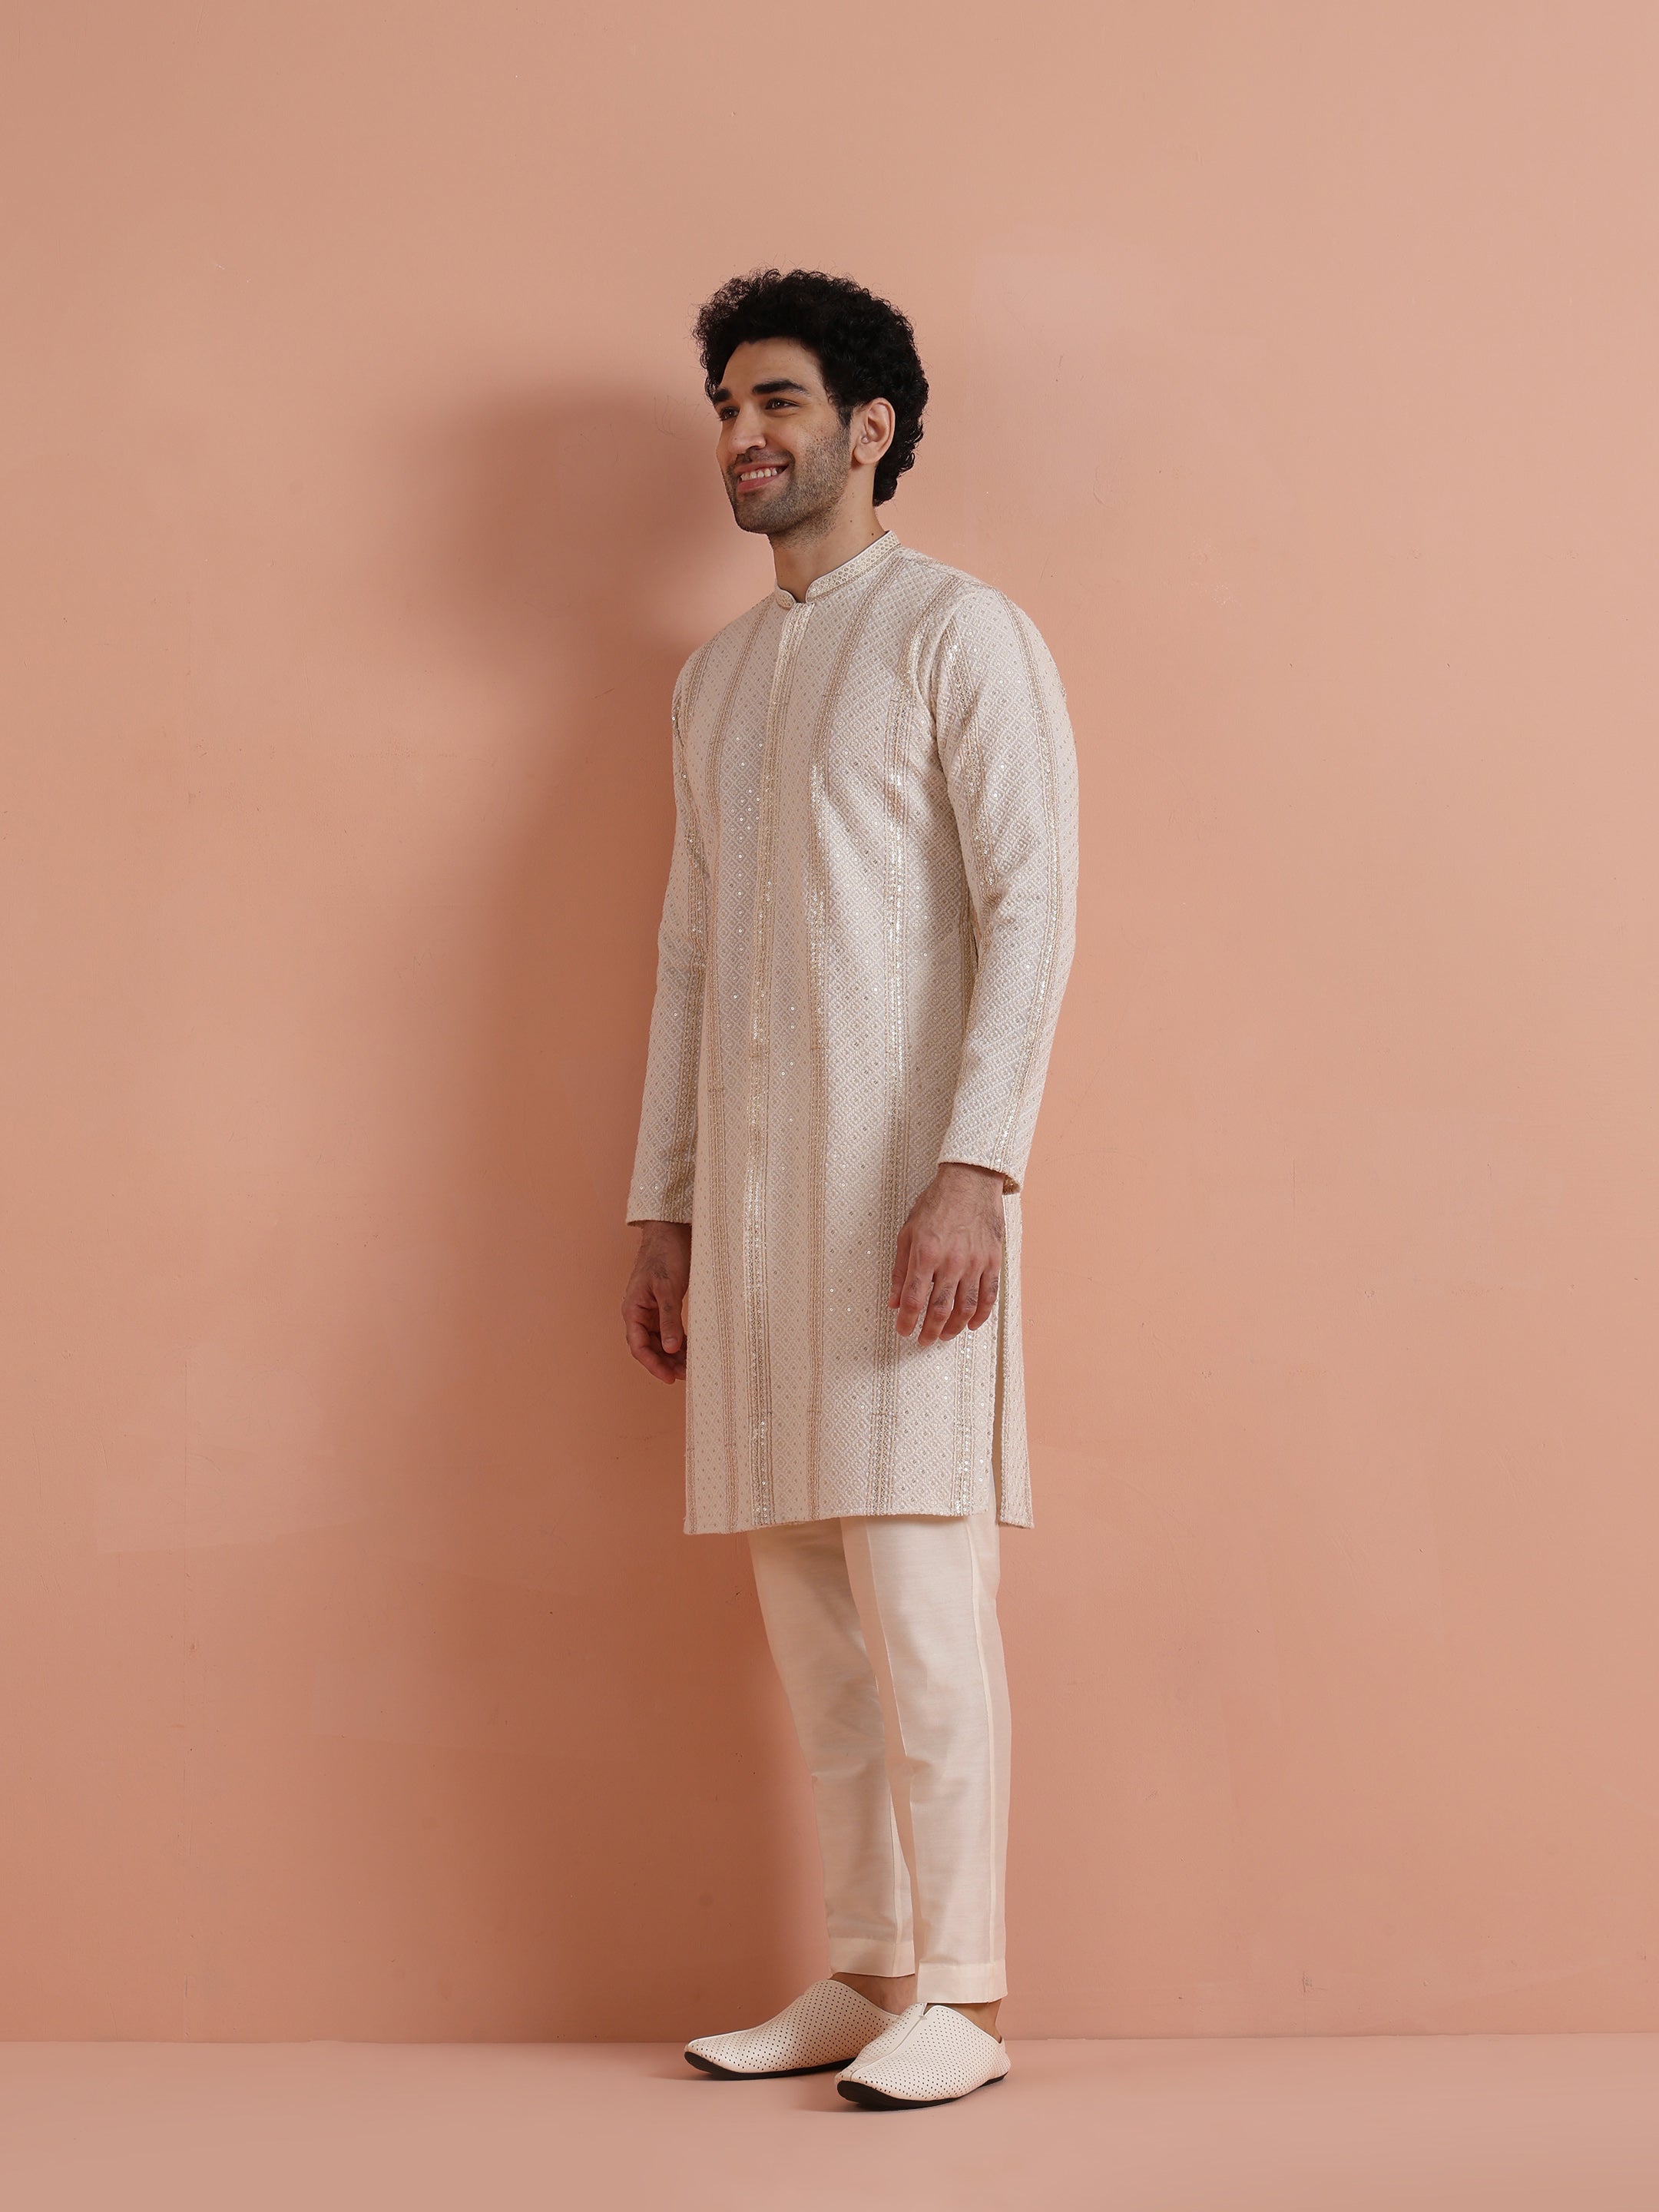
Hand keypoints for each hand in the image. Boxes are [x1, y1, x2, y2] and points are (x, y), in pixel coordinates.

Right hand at [623, 1221, 691, 1382]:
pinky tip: (690, 1348)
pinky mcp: (662, 1304)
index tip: (670, 1378)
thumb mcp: (669, 1289)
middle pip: (648, 1347)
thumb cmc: (666, 1255)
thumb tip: (670, 1350)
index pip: (639, 1346)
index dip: (654, 1365)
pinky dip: (677, 1341)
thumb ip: (669, 1320)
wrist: (671, 1230)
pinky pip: (667, 1329)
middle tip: (686, 1375)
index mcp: (633, 1309)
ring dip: (672, 1354)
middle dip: (665, 1363)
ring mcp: (650, 1309)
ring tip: (690, 1366)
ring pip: (658, 1340)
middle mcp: (638, 1312)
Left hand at [889, 1163, 1004, 1346]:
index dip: (907, 1321)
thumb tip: (893, 1300)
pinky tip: (972, 1324)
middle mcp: (951, 1262)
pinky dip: (981, 1315)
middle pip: (940, 1310)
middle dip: (929, 1331)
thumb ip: (900, 1269)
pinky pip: (989, 1296)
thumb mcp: (907, 1232)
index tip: (903, 1331)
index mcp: (925, 1254)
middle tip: (923, 1341)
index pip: (914, 1299)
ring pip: (966, 1308)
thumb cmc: (936, 1203)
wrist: (970, 1181)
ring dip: (954, 1328)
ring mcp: (975, 1263)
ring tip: (944, 1336)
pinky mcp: (993, 1261)